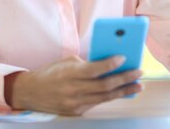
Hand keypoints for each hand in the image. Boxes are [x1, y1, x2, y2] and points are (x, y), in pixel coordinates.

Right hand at [5, 55, 142, 114]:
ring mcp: (74, 103)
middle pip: (104, 86)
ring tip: (138, 85)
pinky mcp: (76, 112)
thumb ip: (85, 63)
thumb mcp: (65, 62)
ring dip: (124, 91)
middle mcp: (72, 90)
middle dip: (124, 79)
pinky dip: (111, 96)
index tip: (124, 58)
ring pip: (104, 97)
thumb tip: (107, 63)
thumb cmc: (49, 73)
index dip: (110, 64)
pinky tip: (122, 91)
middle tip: (139, 73)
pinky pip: (97, 103)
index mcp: (68, 73)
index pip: (93, 70)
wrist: (30, 93)